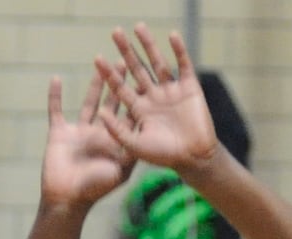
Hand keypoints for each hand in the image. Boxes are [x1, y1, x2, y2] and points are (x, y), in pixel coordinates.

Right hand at [40, 71, 135, 209]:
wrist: (66, 200)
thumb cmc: (95, 189)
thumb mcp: (122, 170)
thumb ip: (134, 150)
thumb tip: (150, 131)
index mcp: (116, 140)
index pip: (129, 113)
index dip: (137, 95)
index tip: (146, 76)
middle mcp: (99, 133)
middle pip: (111, 101)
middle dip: (118, 82)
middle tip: (126, 59)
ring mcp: (79, 132)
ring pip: (88, 101)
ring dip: (94, 83)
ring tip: (100, 62)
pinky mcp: (60, 133)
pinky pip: (56, 110)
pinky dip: (54, 96)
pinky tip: (56, 78)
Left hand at [95, 24, 217, 173]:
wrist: (194, 159)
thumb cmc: (163, 156)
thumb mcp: (134, 145)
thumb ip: (118, 130)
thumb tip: (100, 113)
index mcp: (138, 110)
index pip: (120, 87)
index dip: (109, 74)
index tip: (97, 58)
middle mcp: (152, 97)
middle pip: (136, 70)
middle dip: (126, 52)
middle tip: (115, 32)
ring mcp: (171, 91)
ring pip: (157, 63)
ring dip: (148, 45)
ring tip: (138, 27)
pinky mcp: (190, 87)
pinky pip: (184, 65)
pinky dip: (179, 50)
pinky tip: (172, 36)